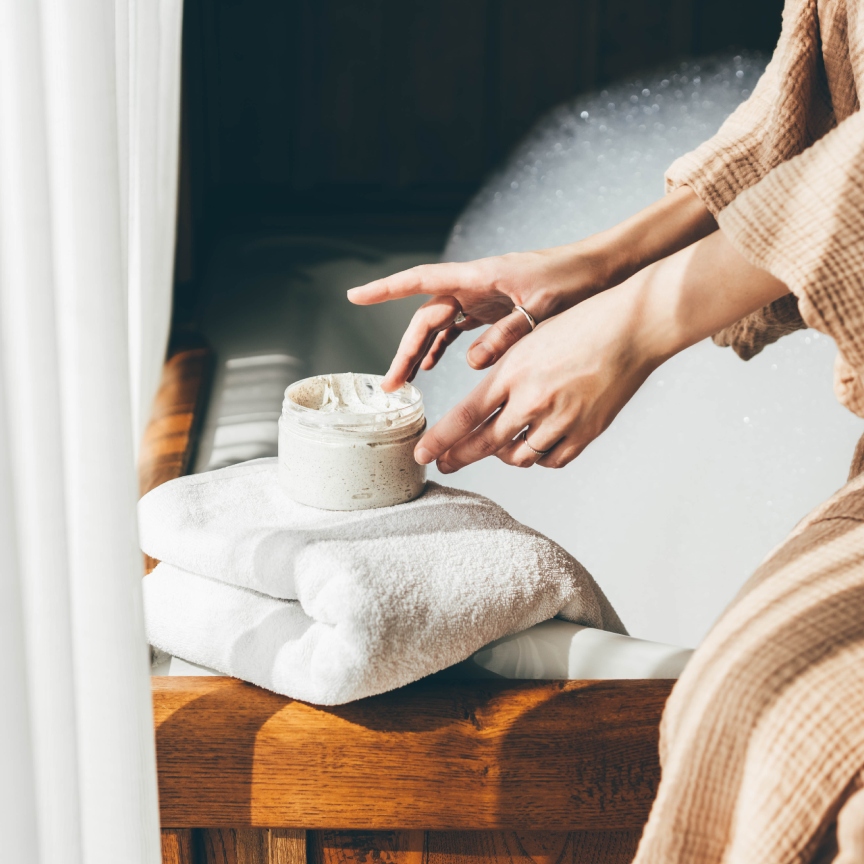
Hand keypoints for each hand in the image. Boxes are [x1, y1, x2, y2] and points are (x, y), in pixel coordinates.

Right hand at [347, 187, 717, 392]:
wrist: (598, 269)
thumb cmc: (571, 278)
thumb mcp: (539, 308)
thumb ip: (505, 335)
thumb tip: (471, 363)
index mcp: (478, 277)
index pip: (421, 280)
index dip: (386, 290)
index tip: (355, 297)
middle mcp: (474, 284)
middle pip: (427, 317)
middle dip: (406, 349)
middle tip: (392, 384)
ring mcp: (482, 296)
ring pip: (441, 325)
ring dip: (423, 351)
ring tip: (408, 382)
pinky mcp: (494, 306)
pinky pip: (460, 328)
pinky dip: (446, 346)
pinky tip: (437, 364)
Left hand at [414, 279, 660, 471]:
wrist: (630, 328)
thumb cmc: (579, 326)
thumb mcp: (529, 340)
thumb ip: (503, 375)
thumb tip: (482, 408)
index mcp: (513, 372)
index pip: (465, 416)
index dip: (441, 441)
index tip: (423, 454)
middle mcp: (533, 400)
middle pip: (485, 444)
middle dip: (459, 458)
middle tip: (443, 464)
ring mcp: (561, 420)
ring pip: (518, 457)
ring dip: (501, 456)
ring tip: (495, 448)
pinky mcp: (586, 432)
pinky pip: (551, 460)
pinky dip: (537, 457)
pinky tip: (532, 446)